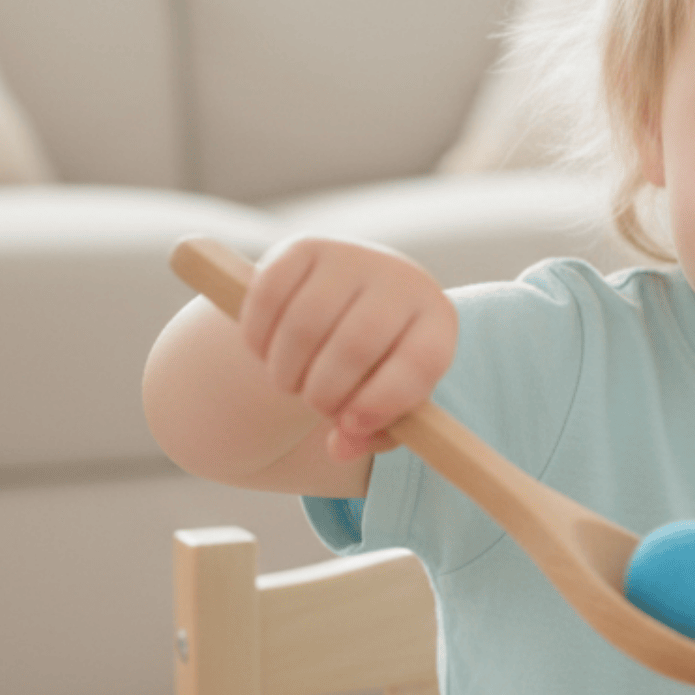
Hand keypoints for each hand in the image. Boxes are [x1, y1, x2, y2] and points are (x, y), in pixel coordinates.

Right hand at [237, 236, 456, 461]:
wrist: (353, 298)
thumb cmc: (378, 362)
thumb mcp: (387, 400)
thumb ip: (372, 433)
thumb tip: (340, 448)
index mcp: (437, 322)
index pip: (419, 363)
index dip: (381, 403)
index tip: (347, 425)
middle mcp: (402, 279)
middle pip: (355, 346)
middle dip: (324, 393)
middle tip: (315, 405)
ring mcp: (354, 257)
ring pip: (305, 325)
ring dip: (286, 372)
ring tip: (290, 383)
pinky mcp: (305, 246)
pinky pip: (269, 297)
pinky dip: (258, 338)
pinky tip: (266, 352)